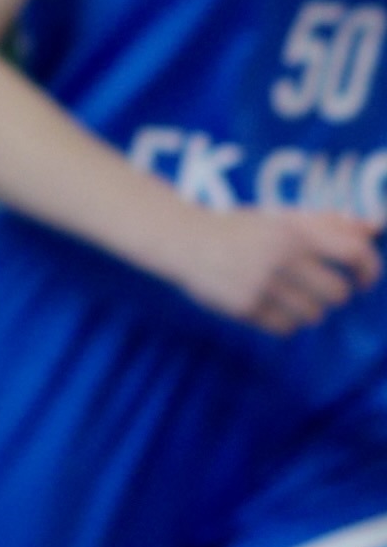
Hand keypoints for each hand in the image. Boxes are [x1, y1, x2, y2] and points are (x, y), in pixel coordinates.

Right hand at [167, 205, 380, 334]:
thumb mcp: (279, 218)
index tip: (364, 281)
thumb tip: (374, 227)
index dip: (369, 269)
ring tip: (288, 298)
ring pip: (313, 315)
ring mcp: (260, 282)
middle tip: (313, 288)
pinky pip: (286, 328)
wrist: (180, 239)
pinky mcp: (243, 305)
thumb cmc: (238, 228)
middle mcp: (279, 255)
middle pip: (336, 293)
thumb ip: (327, 222)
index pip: (353, 252)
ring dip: (307, 310)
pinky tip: (270, 307)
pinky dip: (285, 322)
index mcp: (292, 230)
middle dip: (330, 294)